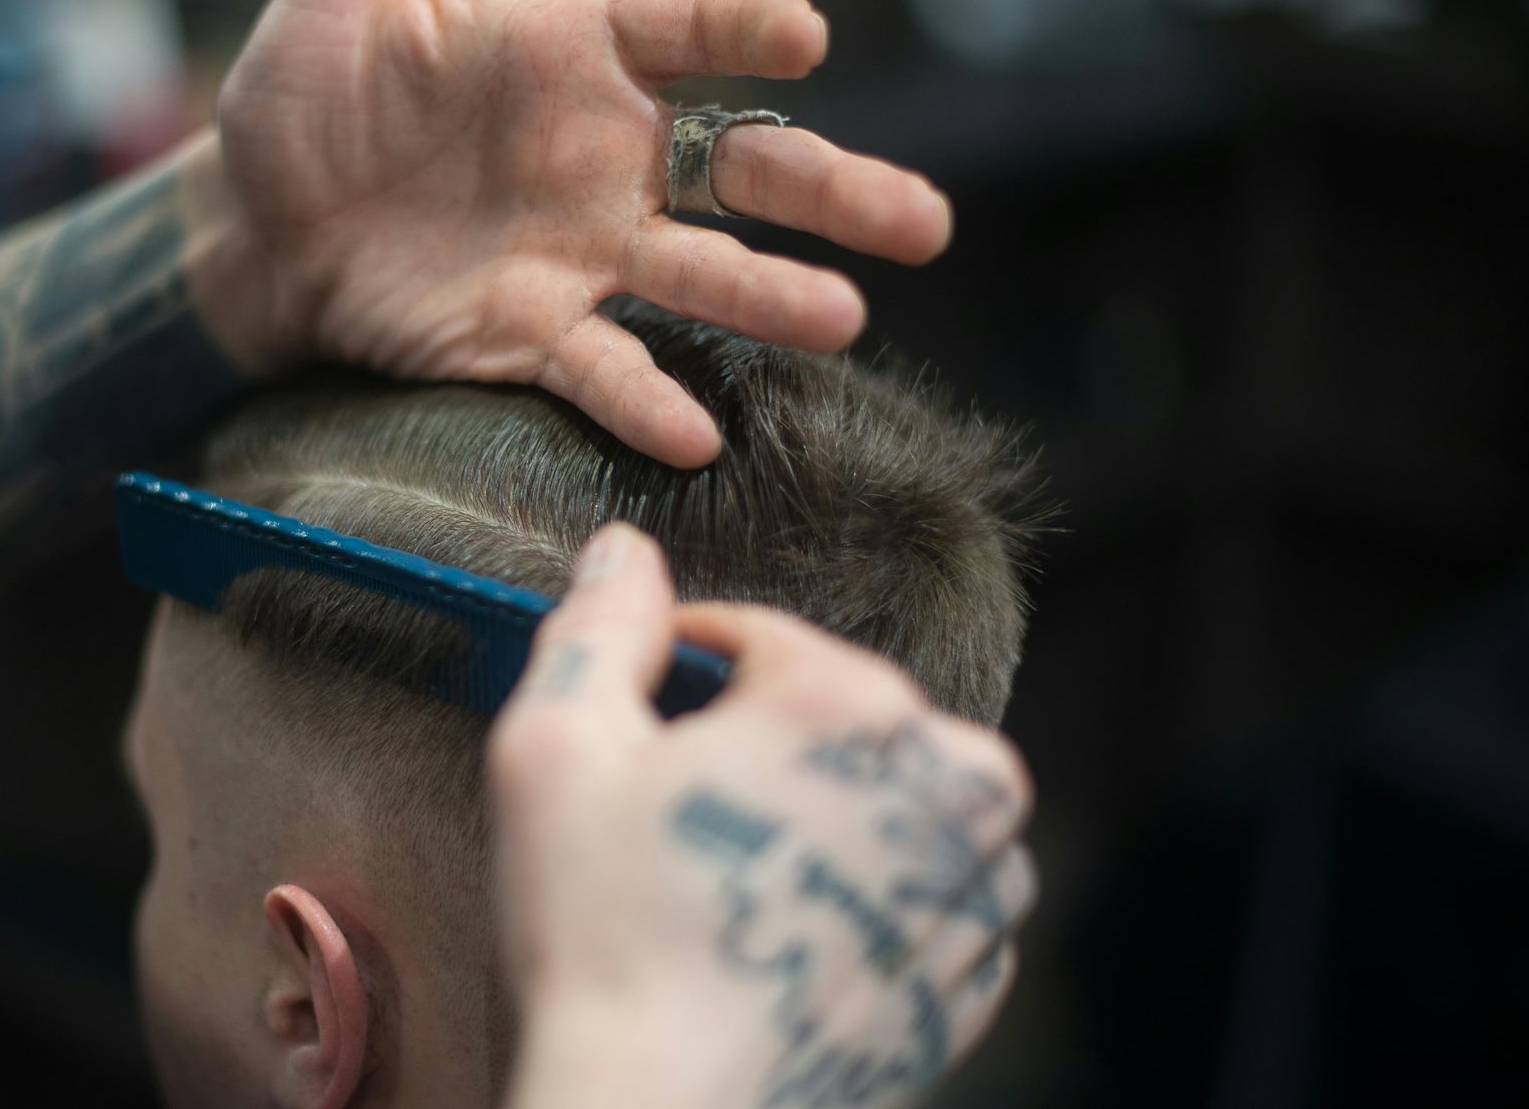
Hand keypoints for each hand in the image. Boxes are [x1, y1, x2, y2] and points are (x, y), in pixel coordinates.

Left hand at [213, 0, 952, 467]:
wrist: (255, 226)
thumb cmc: (301, 92)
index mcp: (577, 47)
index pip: (690, 29)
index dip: (747, 30)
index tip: (801, 38)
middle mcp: (607, 152)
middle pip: (742, 166)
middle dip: (831, 191)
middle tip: (922, 223)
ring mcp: (581, 250)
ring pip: (701, 274)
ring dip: (770, 298)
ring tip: (843, 320)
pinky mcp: (533, 334)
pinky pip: (602, 367)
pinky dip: (645, 399)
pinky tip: (697, 434)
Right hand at [488, 525, 1035, 1108]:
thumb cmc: (607, 936)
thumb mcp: (557, 750)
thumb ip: (597, 627)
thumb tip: (624, 549)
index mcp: (855, 707)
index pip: (761, 637)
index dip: (681, 669)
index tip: (637, 725)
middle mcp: (947, 785)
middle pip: (841, 714)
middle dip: (763, 742)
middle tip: (676, 817)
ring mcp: (971, 892)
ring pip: (899, 799)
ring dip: (831, 811)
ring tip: (735, 875)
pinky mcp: (969, 979)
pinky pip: (929, 893)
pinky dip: (870, 893)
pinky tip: (786, 928)